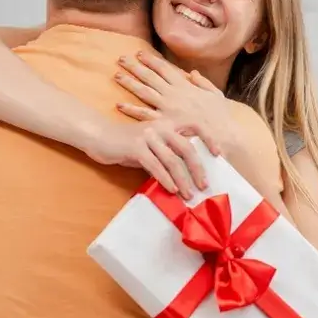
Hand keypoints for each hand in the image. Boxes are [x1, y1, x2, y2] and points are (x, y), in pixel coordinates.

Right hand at [83, 117, 208, 199]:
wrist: (99, 136)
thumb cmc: (128, 142)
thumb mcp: (152, 142)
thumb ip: (169, 150)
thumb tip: (189, 170)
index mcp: (168, 122)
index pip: (195, 126)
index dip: (209, 139)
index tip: (219, 155)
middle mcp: (161, 126)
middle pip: (187, 148)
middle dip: (198, 169)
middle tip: (205, 185)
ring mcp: (149, 136)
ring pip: (172, 160)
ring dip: (183, 179)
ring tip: (189, 194)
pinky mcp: (136, 148)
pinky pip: (155, 166)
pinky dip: (166, 179)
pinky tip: (172, 190)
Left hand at [113, 51, 232, 156]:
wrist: (222, 135)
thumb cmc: (221, 117)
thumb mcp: (216, 94)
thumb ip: (203, 82)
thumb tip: (192, 72)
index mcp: (186, 86)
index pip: (165, 68)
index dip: (151, 60)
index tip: (139, 53)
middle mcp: (174, 94)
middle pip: (150, 77)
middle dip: (135, 67)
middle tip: (121, 59)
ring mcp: (168, 109)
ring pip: (144, 92)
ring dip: (130, 83)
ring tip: (117, 75)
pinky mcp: (164, 124)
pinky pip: (145, 116)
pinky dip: (131, 110)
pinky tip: (119, 104)